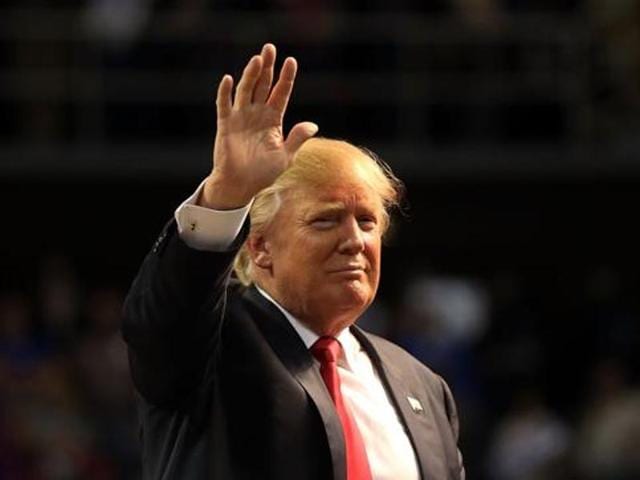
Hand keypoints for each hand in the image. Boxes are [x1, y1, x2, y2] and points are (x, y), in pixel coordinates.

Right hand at [200, 43, 317, 208]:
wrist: (241, 185)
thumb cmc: (263, 173)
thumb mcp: (286, 156)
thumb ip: (297, 138)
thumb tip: (313, 125)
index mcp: (273, 120)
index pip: (280, 93)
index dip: (286, 78)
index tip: (291, 61)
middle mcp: (257, 114)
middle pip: (263, 85)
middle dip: (267, 67)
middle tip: (270, 48)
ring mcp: (241, 118)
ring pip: (246, 91)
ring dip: (250, 75)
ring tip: (257, 59)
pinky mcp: (226, 124)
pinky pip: (224, 105)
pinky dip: (225, 93)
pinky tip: (229, 80)